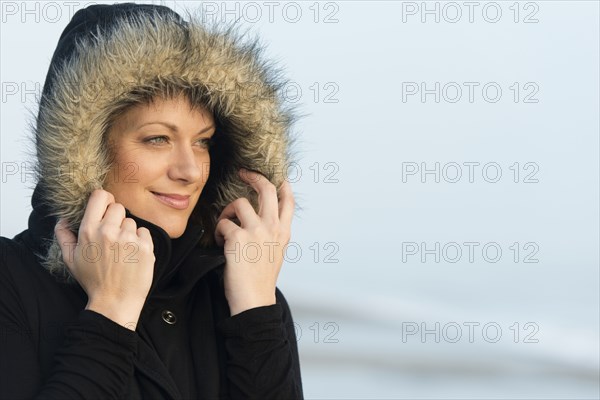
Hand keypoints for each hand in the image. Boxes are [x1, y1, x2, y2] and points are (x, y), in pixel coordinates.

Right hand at [54, 189, 155, 329]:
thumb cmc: (94, 281)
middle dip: (116, 218)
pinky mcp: (145, 246)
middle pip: (118, 207)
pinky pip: (145, 232)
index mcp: (88, 231)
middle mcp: (108, 231)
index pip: (100, 196)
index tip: (106, 207)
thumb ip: (64, 236)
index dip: (104, 199)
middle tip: (114, 235)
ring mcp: (128, 238)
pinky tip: (133, 255)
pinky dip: (141, 241)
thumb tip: (63, 219)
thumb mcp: (71, 260)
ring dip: (128, 232)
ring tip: (122, 251)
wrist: (115, 302)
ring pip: (131, 221)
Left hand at [214, 169, 293, 315]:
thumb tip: (263, 221)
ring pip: (239, 203)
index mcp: (283, 232)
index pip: (288, 201)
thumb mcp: (276, 254)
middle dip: (253, 177)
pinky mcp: (238, 237)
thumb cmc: (261, 281)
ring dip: (228, 212)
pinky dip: (219, 230)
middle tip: (244, 173)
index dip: (283, 185)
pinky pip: (223, 222)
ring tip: (225, 226)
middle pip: (266, 189)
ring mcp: (256, 231)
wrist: (254, 301)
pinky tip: (220, 241)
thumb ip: (273, 235)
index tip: (277, 177)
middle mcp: (272, 227)